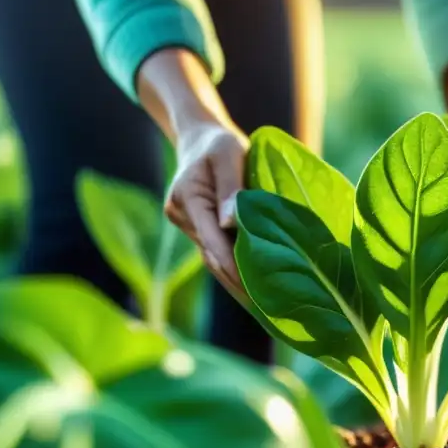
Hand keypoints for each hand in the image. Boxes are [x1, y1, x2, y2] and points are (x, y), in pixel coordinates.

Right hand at [137, 48, 247, 295]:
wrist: (200, 138)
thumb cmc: (218, 143)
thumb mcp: (229, 154)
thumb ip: (231, 187)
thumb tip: (232, 222)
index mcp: (187, 197)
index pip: (211, 239)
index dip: (232, 265)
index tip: (254, 287)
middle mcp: (181, 215)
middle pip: (211, 256)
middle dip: (236, 282)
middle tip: (266, 309)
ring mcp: (186, 224)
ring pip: (213, 258)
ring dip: (235, 281)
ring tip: (263, 307)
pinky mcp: (196, 228)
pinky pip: (215, 252)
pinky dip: (233, 269)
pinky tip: (253, 290)